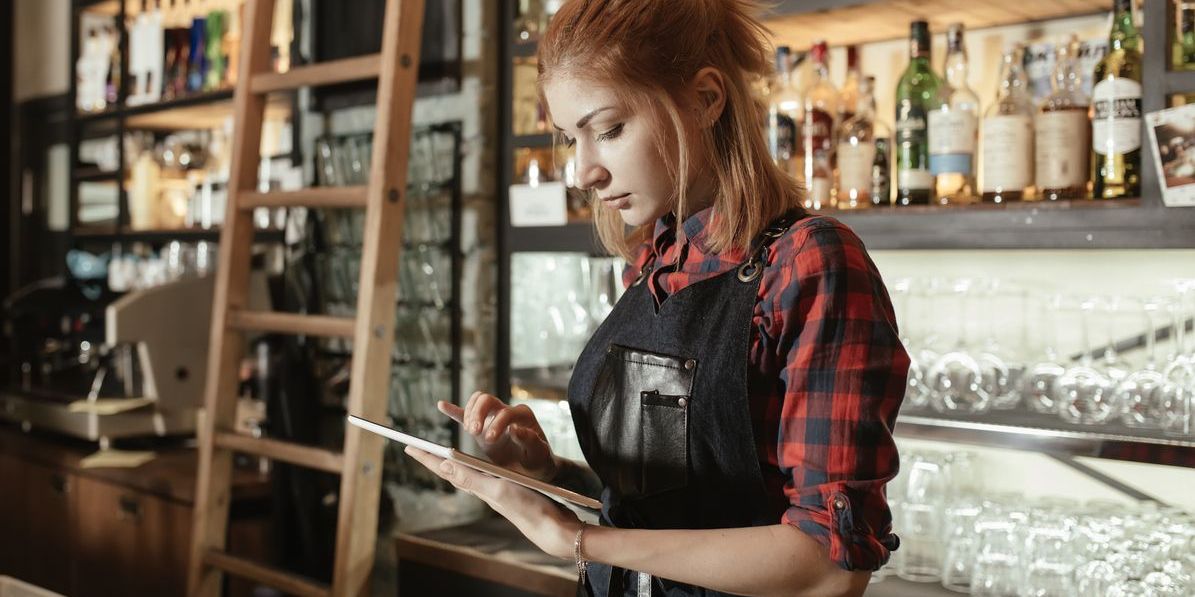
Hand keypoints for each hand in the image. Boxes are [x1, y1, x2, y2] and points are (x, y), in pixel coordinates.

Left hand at [404, 446, 580, 559]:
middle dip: (433, 459)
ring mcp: (493, 489)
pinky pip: (481, 475)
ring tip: (438, 456)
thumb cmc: (527, 507)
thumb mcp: (497, 489)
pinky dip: (471, 467)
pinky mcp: (505, 490)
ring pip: (464, 473)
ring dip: (450, 463)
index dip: (426, 457)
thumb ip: (471, 477)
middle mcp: (481, 487)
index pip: (445, 469)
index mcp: (476, 485)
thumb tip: (443, 465)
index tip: (409, 446)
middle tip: (417, 448)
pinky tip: (474, 467)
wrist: (551, 526)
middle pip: (451, 470)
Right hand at [438, 392, 558, 481]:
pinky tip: (442, 405)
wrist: (534, 467)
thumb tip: (515, 428)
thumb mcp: (539, 454)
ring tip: (470, 431)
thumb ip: (530, 441)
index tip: (490, 439)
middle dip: (478, 414)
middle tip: (474, 432)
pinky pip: (467, 414)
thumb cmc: (538, 460)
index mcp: (522, 415)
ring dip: (469, 413)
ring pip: (477, 402)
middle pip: (487, 400)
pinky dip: (454, 410)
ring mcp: (493, 417)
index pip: (505, 412)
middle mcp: (507, 411)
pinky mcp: (482, 426)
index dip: (496, 423)